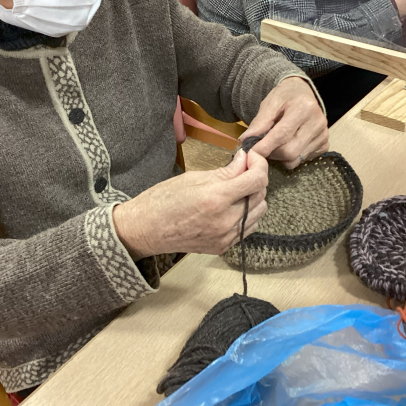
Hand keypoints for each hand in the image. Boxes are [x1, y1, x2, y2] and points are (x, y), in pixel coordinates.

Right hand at [113, 149, 267, 258]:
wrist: (145, 230)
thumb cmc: (163, 200)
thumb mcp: (193, 177)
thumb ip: (225, 172)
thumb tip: (244, 160)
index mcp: (216, 198)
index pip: (257, 180)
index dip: (259, 164)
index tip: (251, 158)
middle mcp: (225, 220)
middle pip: (261, 196)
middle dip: (255, 179)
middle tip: (241, 170)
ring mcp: (225, 237)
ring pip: (259, 214)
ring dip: (253, 198)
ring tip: (236, 190)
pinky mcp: (223, 247)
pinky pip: (247, 228)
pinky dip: (246, 215)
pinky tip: (230, 208)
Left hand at [239, 77, 327, 169]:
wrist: (302, 93)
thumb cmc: (284, 97)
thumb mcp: (269, 104)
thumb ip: (259, 123)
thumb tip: (246, 141)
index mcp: (304, 108)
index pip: (282, 135)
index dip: (265, 147)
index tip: (251, 152)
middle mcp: (318, 122)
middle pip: (290, 152)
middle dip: (272, 153)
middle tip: (263, 147)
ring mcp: (323, 135)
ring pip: (296, 159)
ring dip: (281, 157)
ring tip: (275, 144)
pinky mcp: (325, 144)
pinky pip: (303, 160)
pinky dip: (292, 157)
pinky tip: (289, 143)